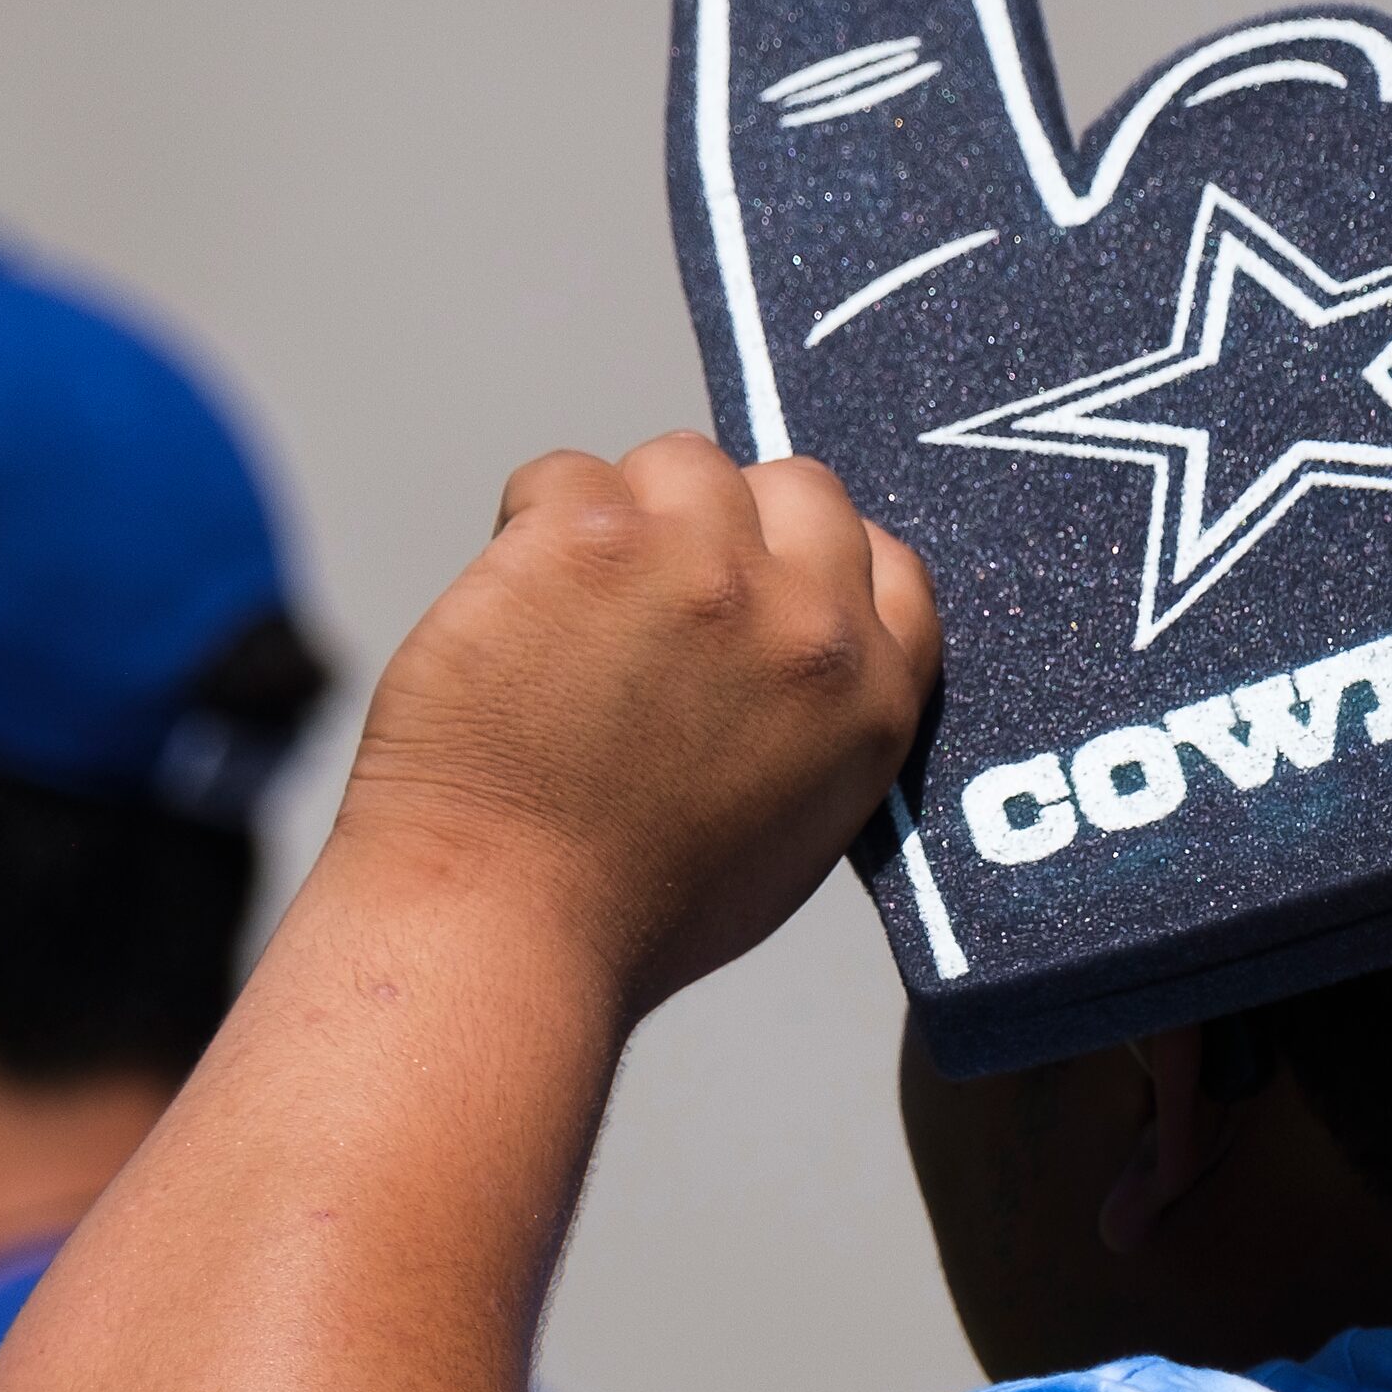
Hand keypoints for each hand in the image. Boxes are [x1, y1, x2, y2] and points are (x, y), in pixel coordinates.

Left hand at [338, 431, 938, 1016]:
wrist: (505, 927)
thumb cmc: (627, 908)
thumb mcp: (793, 827)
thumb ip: (819, 716)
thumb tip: (798, 638)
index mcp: (872, 695)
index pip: (886, 559)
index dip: (808, 557)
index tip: (750, 581)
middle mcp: (804, 621)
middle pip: (791, 486)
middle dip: (723, 522)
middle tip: (645, 594)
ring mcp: (699, 566)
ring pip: (677, 464)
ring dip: (623, 514)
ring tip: (569, 611)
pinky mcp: (591, 538)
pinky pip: (564, 475)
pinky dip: (529, 526)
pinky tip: (512, 611)